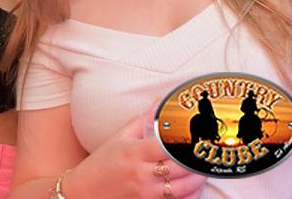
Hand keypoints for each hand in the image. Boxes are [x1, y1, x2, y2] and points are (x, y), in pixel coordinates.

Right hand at [65, 111, 205, 197]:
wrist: (85, 191)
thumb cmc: (102, 162)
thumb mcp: (119, 137)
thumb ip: (142, 120)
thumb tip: (160, 102)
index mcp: (134, 152)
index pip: (166, 146)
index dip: (184, 142)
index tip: (198, 137)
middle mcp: (142, 173)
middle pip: (179, 167)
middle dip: (197, 161)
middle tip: (207, 153)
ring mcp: (146, 192)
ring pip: (183, 188)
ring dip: (198, 179)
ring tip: (203, 170)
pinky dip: (190, 196)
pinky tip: (195, 188)